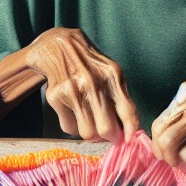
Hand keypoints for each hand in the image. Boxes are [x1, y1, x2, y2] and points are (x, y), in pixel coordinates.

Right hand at [0, 28, 138, 141]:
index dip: (129, 131)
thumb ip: (121, 98)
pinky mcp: (56, 97)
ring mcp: (73, 90)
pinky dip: (73, 125)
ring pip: (87, 133)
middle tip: (107, 133)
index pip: (127, 111)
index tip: (127, 139)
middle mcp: (93, 83)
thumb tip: (129, 130)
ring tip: (90, 122)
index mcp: (112, 76)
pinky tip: (73, 112)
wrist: (58, 46)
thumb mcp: (110, 73)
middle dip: (108, 136)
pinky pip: (69, 127)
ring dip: (90, 133)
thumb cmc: (90, 65)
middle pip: (106, 129)